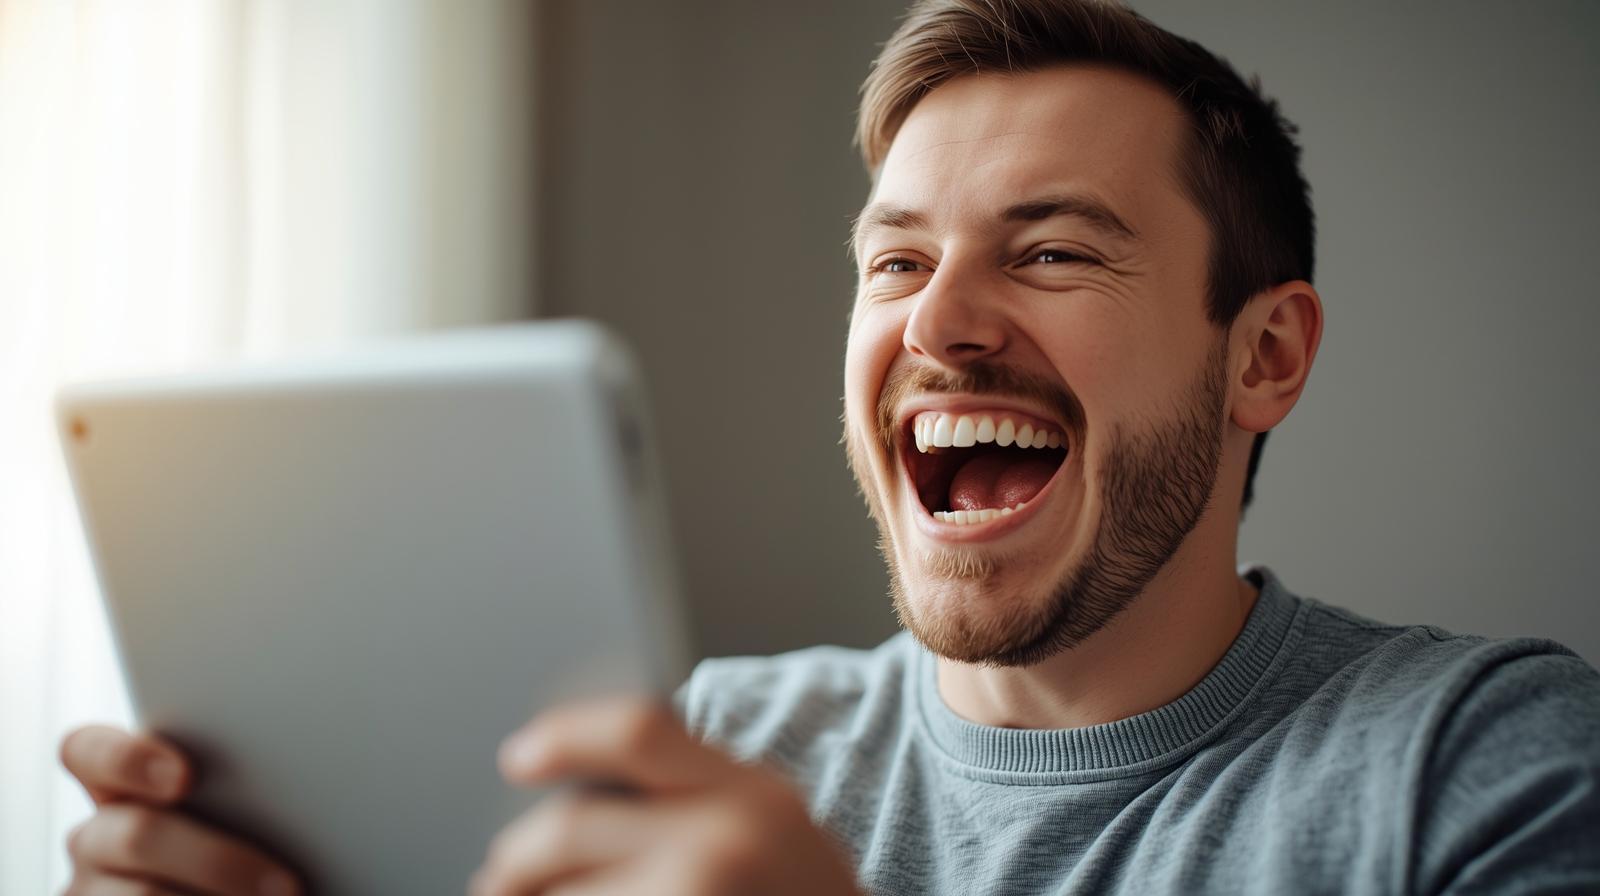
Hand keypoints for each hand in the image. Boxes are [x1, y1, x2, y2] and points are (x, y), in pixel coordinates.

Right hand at [59, 725, 301, 895]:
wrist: (259, 894)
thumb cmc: (256, 864)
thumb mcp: (246, 822)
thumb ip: (246, 800)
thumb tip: (307, 793)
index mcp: (127, 790)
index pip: (90, 753)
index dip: (127, 758)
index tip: (185, 777)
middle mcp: (97, 841)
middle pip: (135, 836)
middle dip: (219, 861)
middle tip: (289, 886)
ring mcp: (91, 894)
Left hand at [472, 697, 861, 895]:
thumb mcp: (779, 830)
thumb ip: (706, 796)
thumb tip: (588, 793)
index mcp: (756, 794)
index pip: (639, 731)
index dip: (567, 737)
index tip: (519, 756)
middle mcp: (726, 842)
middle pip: (569, 829)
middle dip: (515, 862)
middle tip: (498, 880)